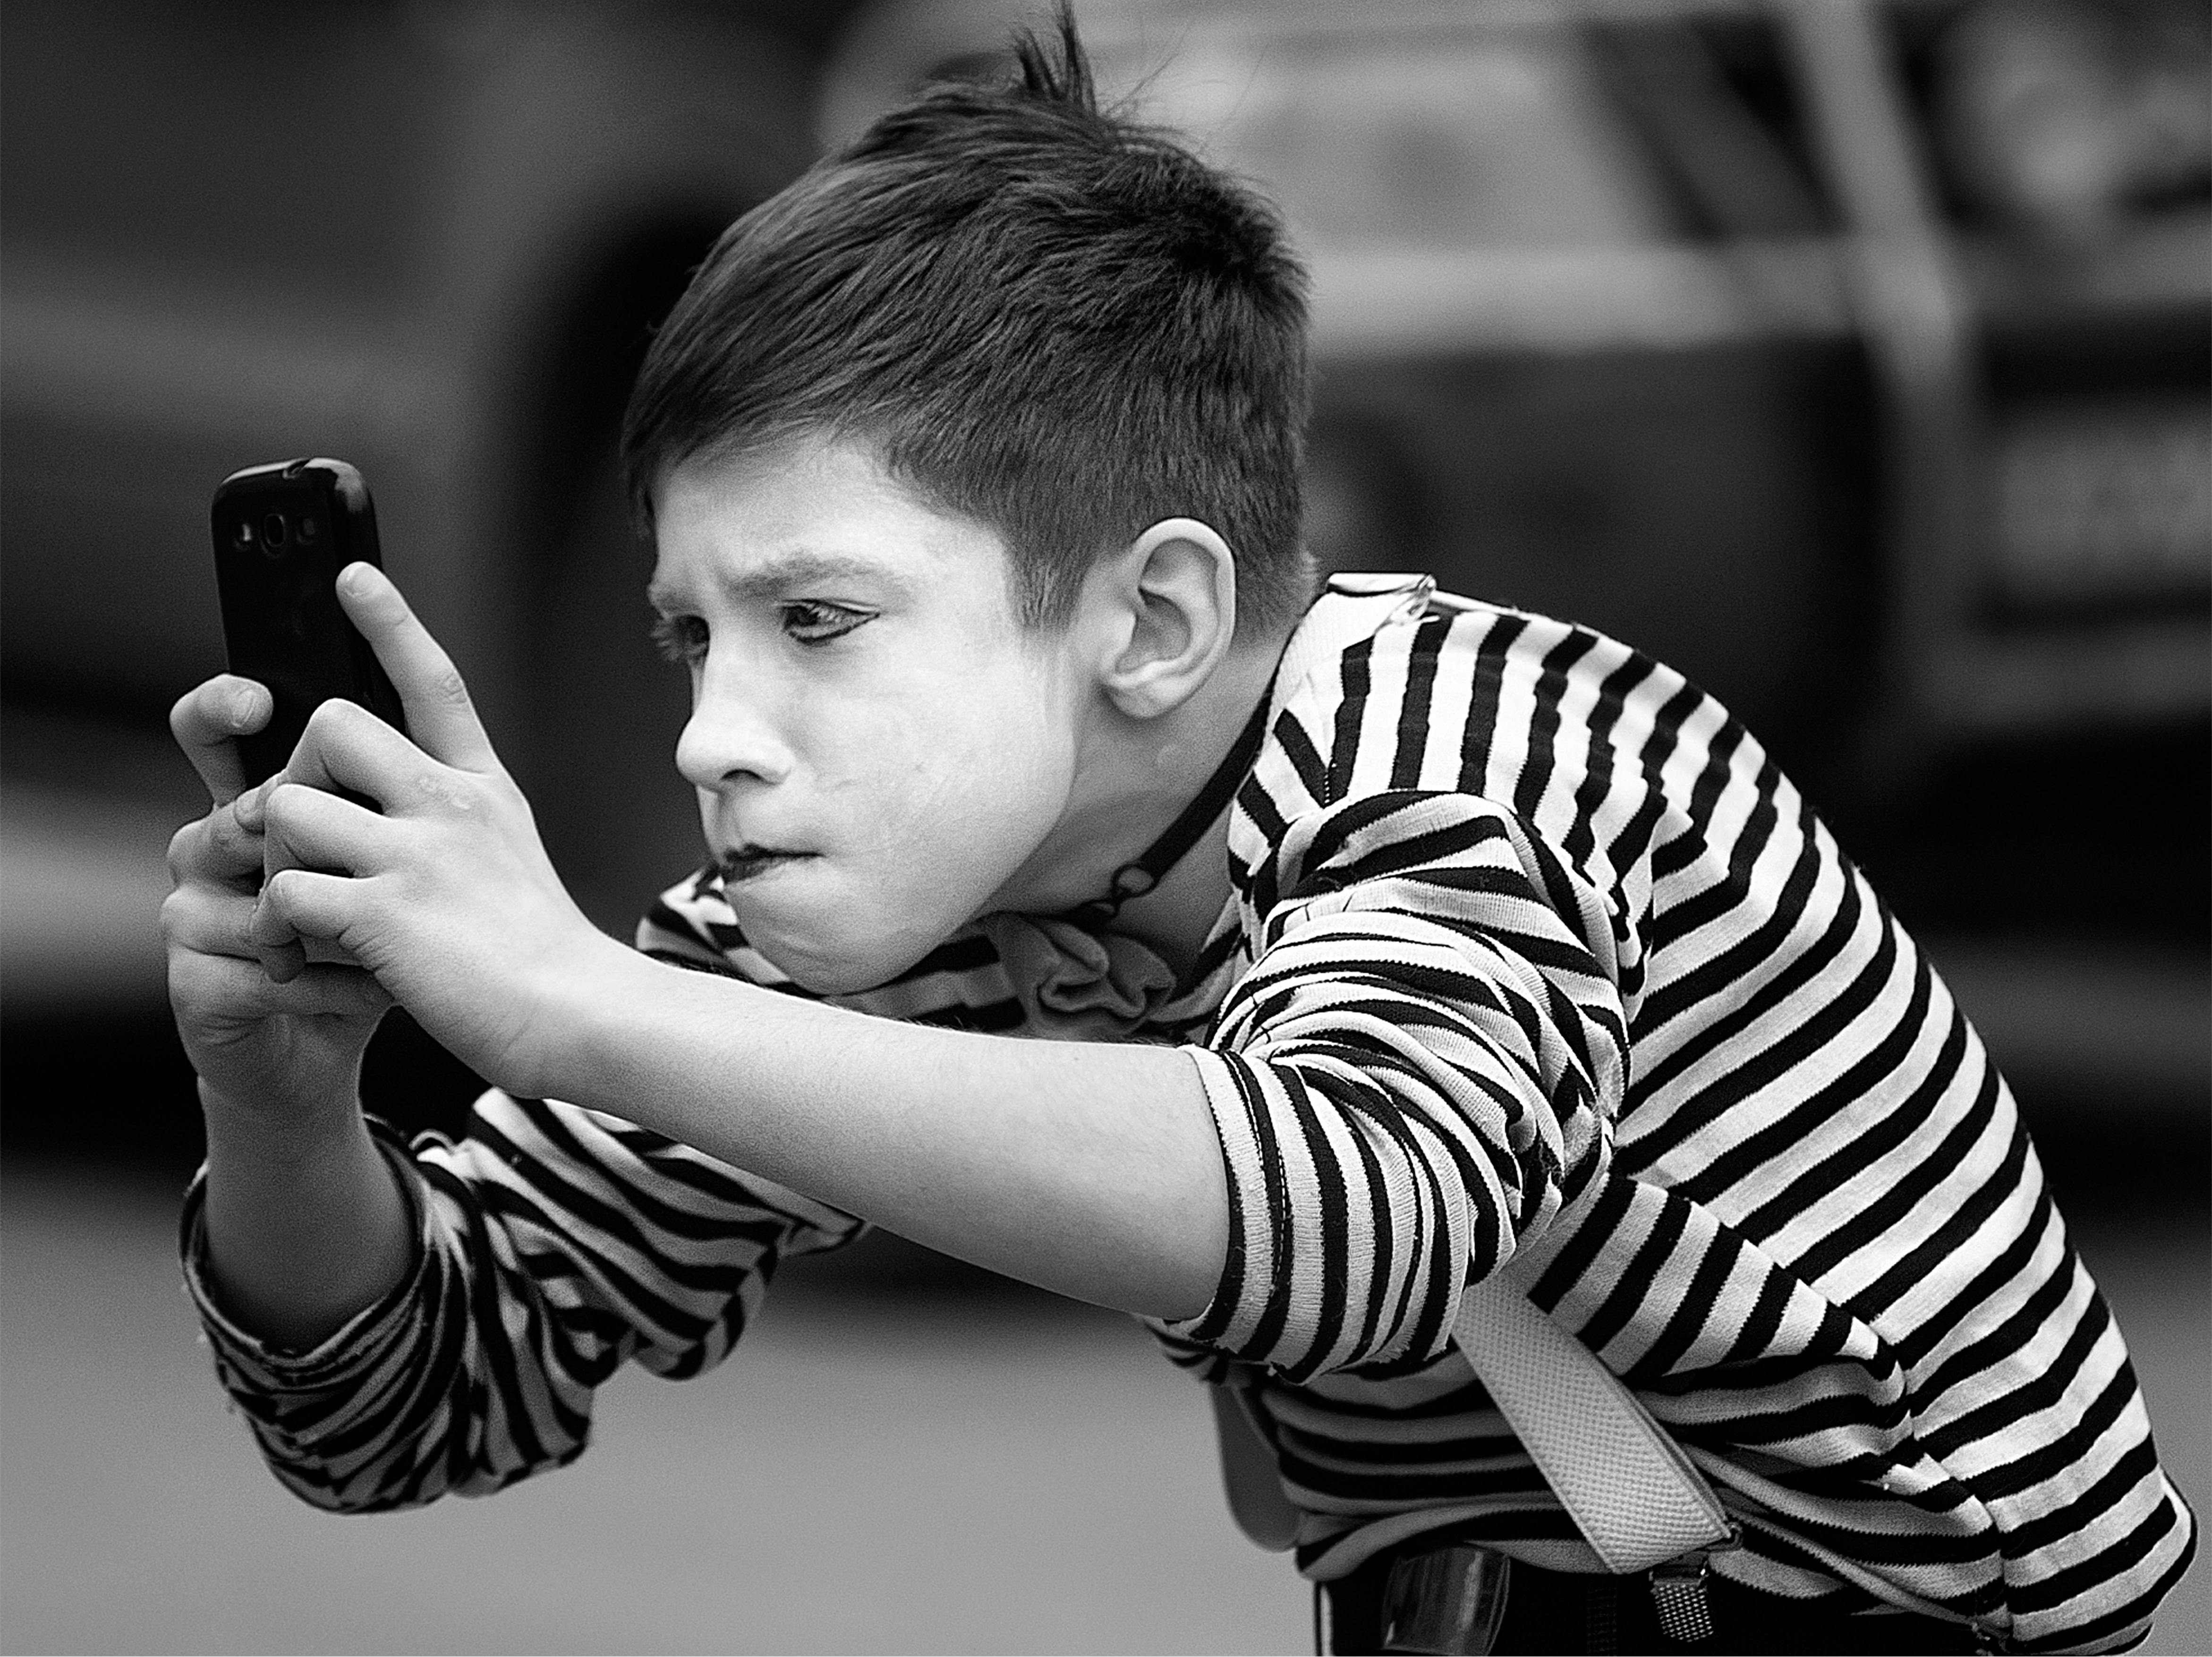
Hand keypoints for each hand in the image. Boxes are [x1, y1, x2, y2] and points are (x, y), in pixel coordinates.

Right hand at [163, 674, 391, 1127]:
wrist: (336, 1043)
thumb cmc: (370, 941)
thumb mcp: (392, 865)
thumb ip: (392, 803)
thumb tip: (428, 743)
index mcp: (253, 807)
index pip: (216, 734)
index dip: (224, 707)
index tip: (260, 701)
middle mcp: (207, 850)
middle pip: (244, 812)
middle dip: (317, 846)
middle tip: (366, 870)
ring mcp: (188, 917)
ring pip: (267, 894)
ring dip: (350, 925)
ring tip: (396, 943)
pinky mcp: (194, 986)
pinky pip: (271, 970)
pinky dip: (340, 984)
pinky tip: (378, 990)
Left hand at [243, 562, 623, 1096]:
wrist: (579, 1014)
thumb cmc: (539, 950)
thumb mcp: (507, 853)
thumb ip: (450, 816)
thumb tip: (375, 795)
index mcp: (481, 788)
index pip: (433, 682)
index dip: (390, 623)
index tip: (350, 578)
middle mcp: (450, 805)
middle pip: (329, 726)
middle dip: (296, 777)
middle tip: (310, 843)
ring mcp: (417, 855)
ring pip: (286, 806)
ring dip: (273, 861)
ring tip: (299, 915)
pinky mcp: (385, 914)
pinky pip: (284, 893)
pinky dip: (276, 933)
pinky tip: (304, 961)